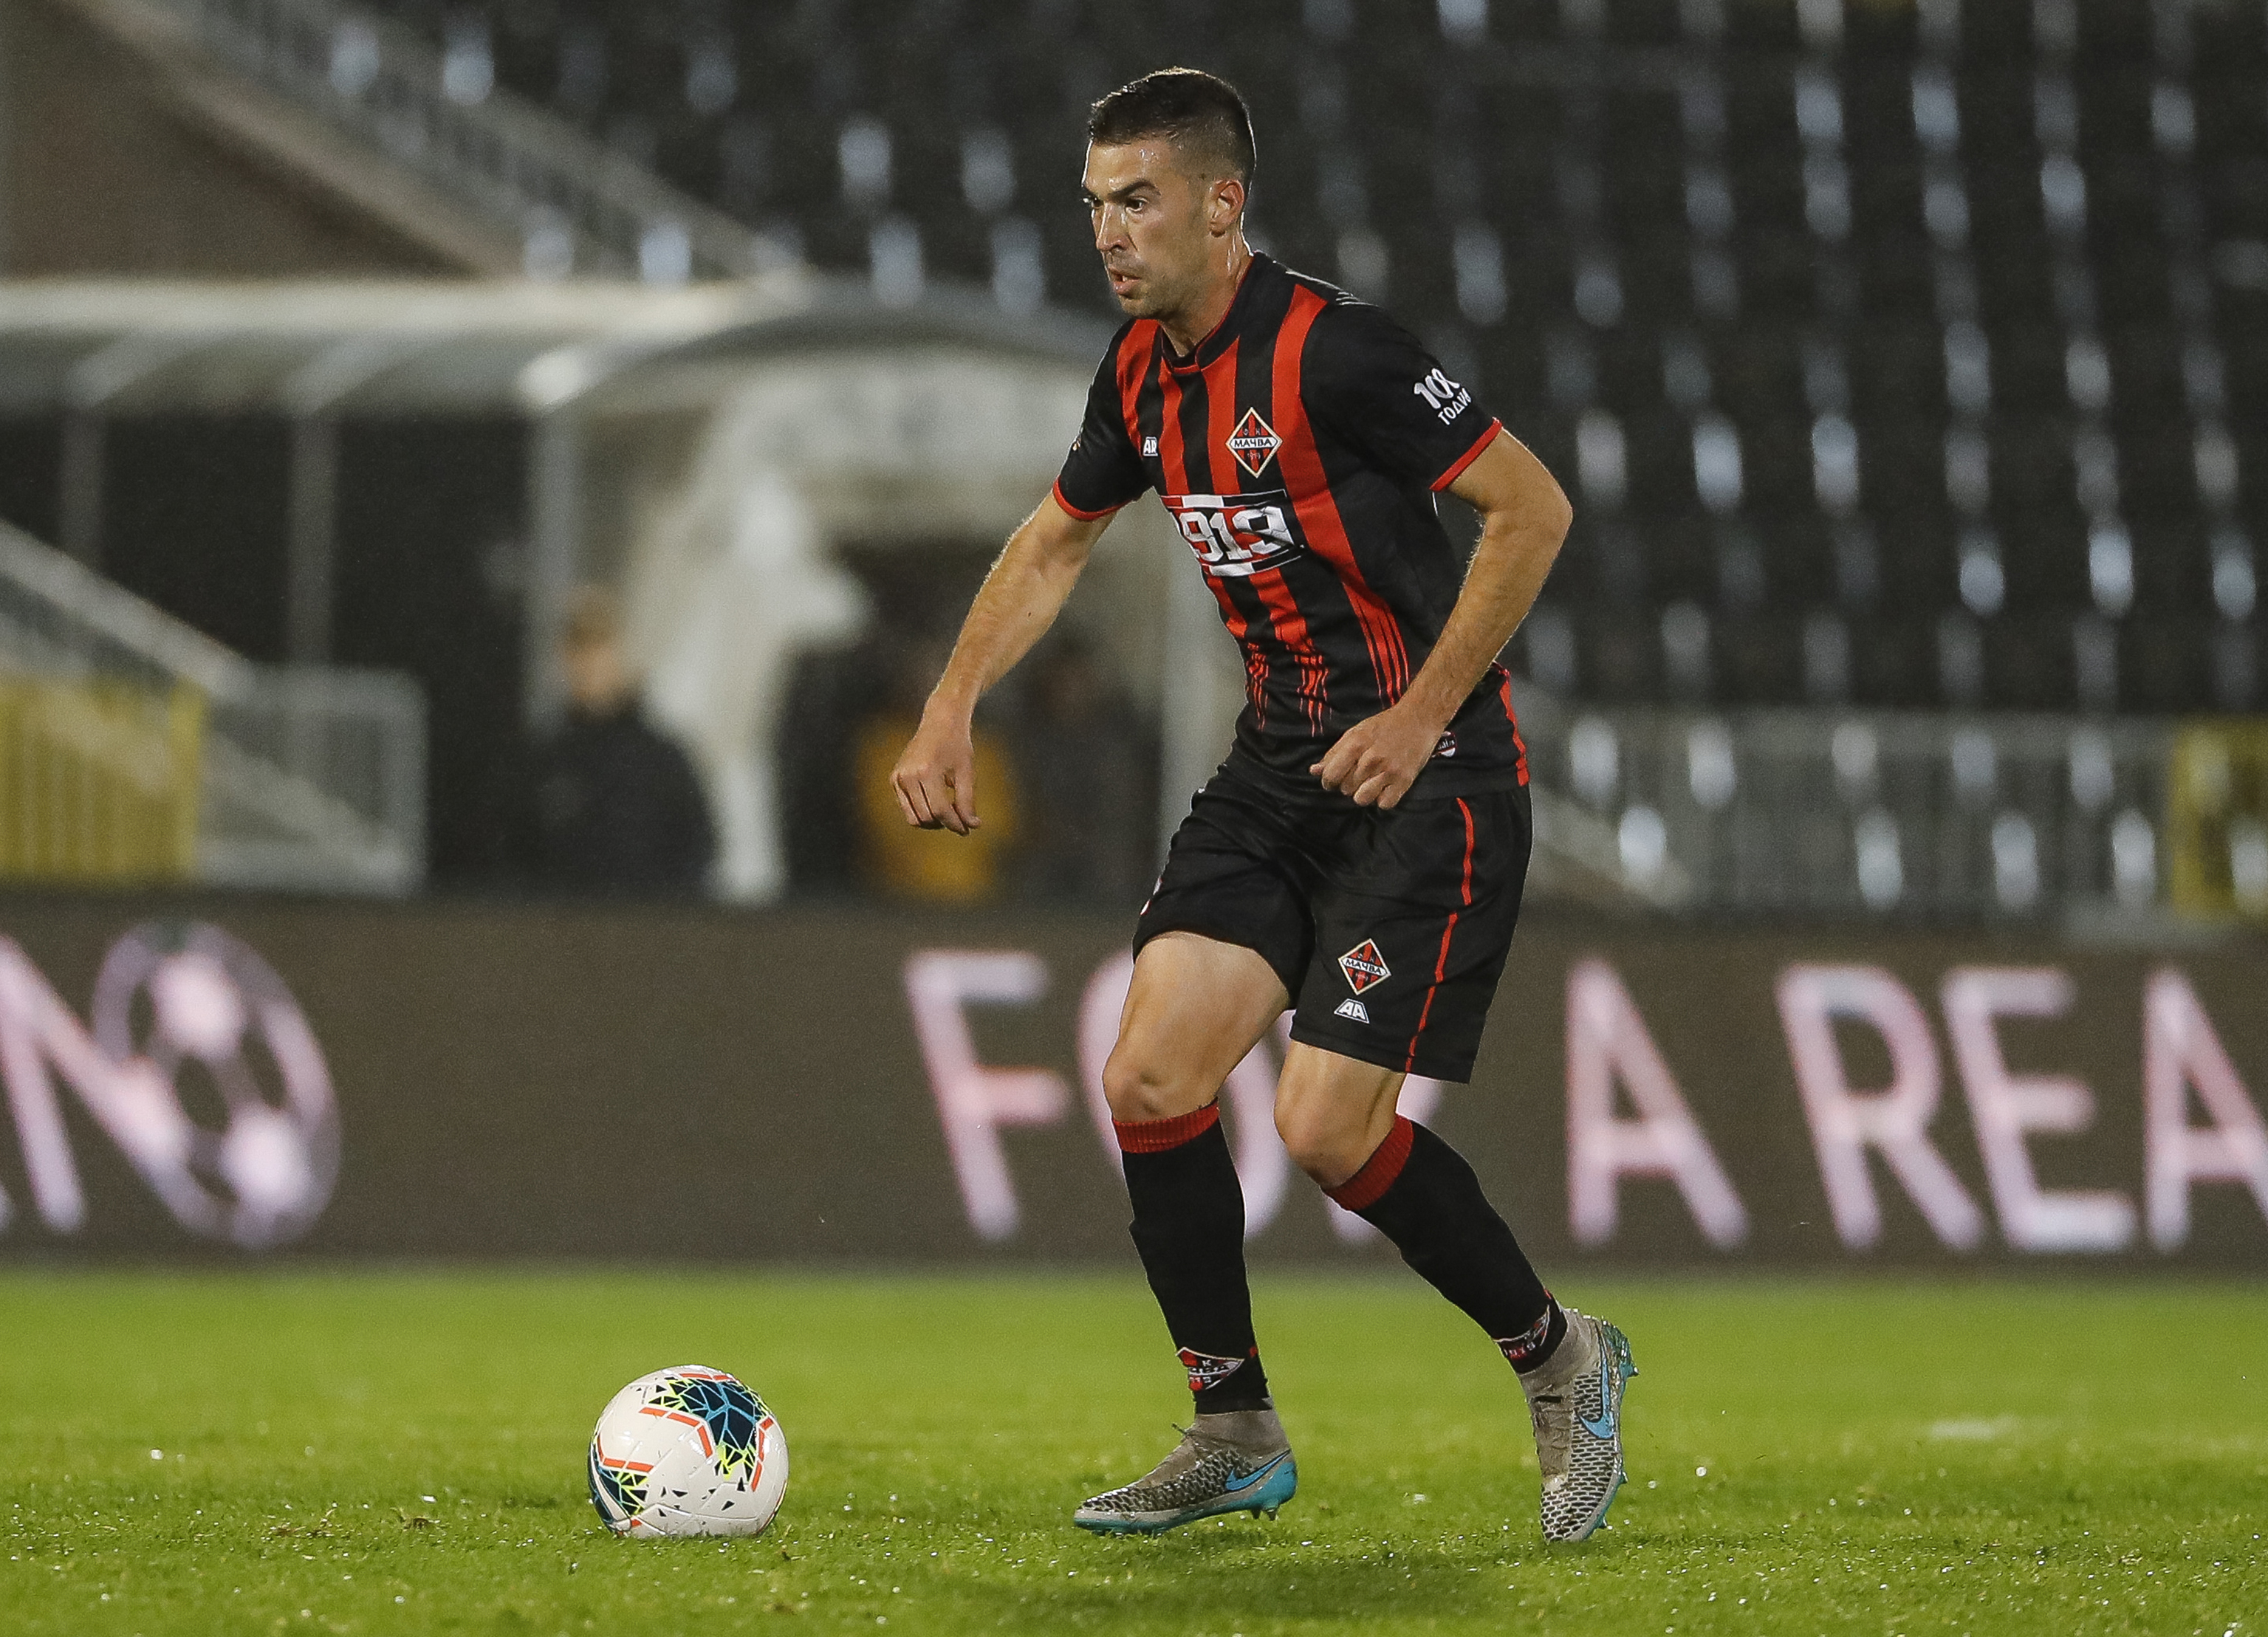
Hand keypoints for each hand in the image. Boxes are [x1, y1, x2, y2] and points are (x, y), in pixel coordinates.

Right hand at [892, 709, 981, 834]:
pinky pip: (907, 808)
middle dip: (945, 823)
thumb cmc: (956, 745)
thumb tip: (972, 826)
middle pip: (926, 817)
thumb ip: (967, 801)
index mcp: (927, 771)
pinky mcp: (894, 780)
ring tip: (949, 812)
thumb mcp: (966, 773)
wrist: (940, 723)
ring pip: (914, 817)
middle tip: (961, 819)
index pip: (940, 810)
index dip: (955, 824)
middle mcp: (908, 775)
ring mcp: (898, 778)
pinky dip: (922, 812)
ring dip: (932, 822)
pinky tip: (937, 803)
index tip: (967, 830)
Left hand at [1311, 702, 1443, 809]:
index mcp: (1356, 744)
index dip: (1328, 782)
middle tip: (1360, 774)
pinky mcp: (1404, 780)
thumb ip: (1334, 752)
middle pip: (1345, 789)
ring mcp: (1388, 770)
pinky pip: (1384, 804)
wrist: (1419, 718)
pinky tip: (1385, 787)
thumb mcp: (1356, 732)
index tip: (1334, 780)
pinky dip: (1383, 799)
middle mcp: (1371, 758)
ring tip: (1371, 782)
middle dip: (1348, 785)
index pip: (1330, 775)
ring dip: (1364, 794)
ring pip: (1362, 799)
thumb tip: (1314, 771)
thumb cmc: (1385, 725)